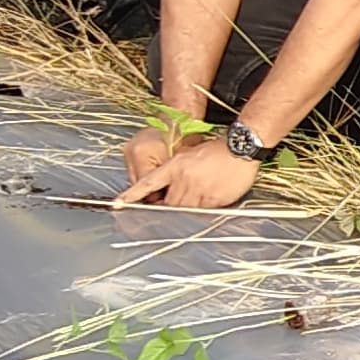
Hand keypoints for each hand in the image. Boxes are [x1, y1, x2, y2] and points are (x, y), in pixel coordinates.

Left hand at [120, 130, 263, 208]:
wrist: (240, 148)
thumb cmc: (217, 150)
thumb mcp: (190, 155)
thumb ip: (178, 173)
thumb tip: (170, 191)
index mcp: (175, 165)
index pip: (148, 183)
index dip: (132, 195)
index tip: (118, 203)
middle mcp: (184, 178)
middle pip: (168, 203)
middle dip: (166, 208)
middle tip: (166, 211)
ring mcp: (198, 189)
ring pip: (184, 209)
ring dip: (184, 211)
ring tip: (189, 207)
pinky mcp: (213, 199)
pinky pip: (202, 211)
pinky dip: (201, 210)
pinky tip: (207, 201)